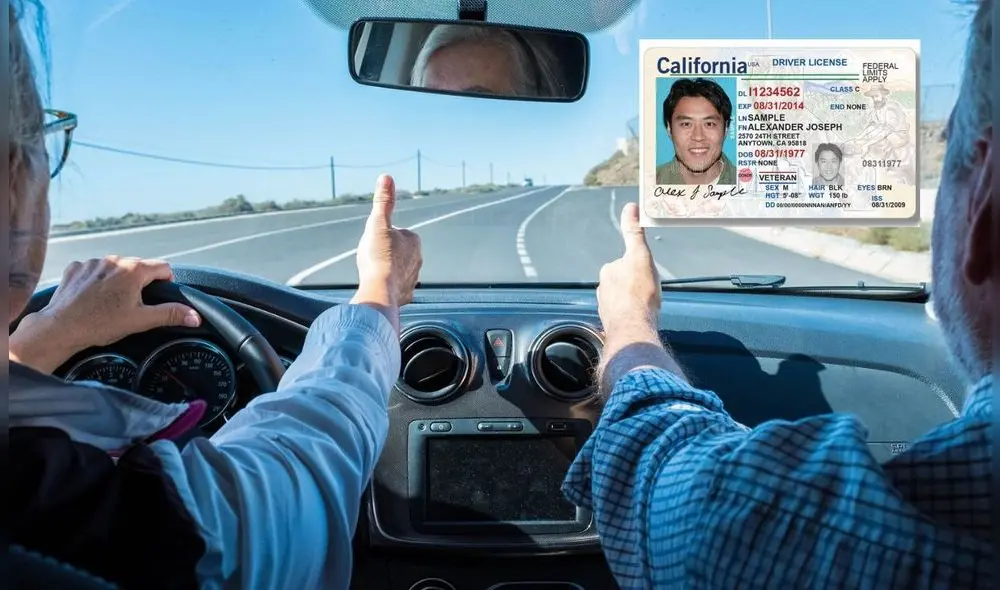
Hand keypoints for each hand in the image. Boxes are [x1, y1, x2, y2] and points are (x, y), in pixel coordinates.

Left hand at [9, 257, 200, 373]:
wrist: (61, 328)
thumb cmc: (100, 324)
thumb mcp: (141, 321)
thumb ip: (170, 314)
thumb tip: (195, 316)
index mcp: (133, 270)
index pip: (163, 267)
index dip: (166, 283)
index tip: (157, 298)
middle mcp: (114, 260)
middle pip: (139, 267)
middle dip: (140, 283)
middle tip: (132, 305)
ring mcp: (93, 262)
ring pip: (116, 267)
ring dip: (118, 280)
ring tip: (110, 302)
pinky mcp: (76, 268)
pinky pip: (94, 269)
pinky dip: (97, 280)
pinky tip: (93, 297)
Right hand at [351, 174, 421, 332]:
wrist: (380, 290)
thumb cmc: (378, 256)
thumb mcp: (378, 223)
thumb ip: (383, 202)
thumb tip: (386, 177)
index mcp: (414, 241)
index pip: (395, 232)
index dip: (381, 236)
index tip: (373, 242)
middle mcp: (418, 260)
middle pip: (395, 252)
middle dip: (384, 253)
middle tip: (371, 259)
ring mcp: (413, 279)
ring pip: (396, 270)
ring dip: (386, 271)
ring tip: (373, 274)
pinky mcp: (405, 295)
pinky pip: (395, 289)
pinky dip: (388, 288)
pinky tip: (377, 288)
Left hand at [597, 202, 660, 343]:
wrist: (634, 327)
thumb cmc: (639, 293)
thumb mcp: (640, 256)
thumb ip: (634, 233)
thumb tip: (630, 207)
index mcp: (608, 271)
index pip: (626, 264)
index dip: (640, 269)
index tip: (645, 279)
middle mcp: (603, 288)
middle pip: (624, 282)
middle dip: (636, 286)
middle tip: (649, 293)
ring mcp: (605, 306)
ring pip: (622, 299)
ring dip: (633, 302)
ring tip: (645, 308)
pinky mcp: (610, 322)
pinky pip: (622, 315)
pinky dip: (630, 316)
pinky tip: (639, 319)